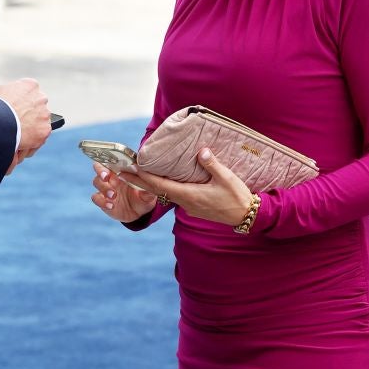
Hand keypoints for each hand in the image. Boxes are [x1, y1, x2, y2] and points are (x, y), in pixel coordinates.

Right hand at [0, 76, 50, 158]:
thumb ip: (10, 96)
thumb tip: (6, 103)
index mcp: (30, 85)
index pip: (31, 95)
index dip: (22, 105)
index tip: (15, 113)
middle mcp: (41, 98)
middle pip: (37, 110)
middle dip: (28, 118)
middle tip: (15, 127)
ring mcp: (44, 114)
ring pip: (38, 125)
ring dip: (29, 132)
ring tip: (13, 139)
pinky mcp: (45, 130)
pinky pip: (38, 140)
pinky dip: (29, 146)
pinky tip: (17, 147)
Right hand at [90, 163, 156, 223]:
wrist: (139, 214)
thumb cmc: (143, 198)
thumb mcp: (148, 193)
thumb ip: (147, 187)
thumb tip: (146, 178)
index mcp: (122, 171)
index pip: (111, 160)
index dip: (108, 160)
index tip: (113, 164)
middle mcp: (112, 178)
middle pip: (99, 168)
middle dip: (101, 171)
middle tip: (106, 178)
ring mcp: (106, 189)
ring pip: (97, 182)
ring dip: (104, 188)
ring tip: (113, 195)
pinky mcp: (103, 200)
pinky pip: (96, 198)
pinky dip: (101, 201)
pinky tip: (111, 206)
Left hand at [126, 148, 254, 226]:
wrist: (246, 216)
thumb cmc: (237, 197)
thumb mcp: (226, 178)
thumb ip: (212, 164)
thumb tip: (201, 151)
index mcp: (189, 195)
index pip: (160, 185)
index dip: (144, 177)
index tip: (130, 169)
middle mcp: (185, 203)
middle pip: (157, 191)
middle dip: (139, 181)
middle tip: (122, 172)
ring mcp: (189, 207)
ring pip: (165, 194)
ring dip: (151, 185)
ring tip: (139, 174)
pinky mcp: (194, 208)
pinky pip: (174, 196)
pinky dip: (164, 188)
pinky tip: (163, 181)